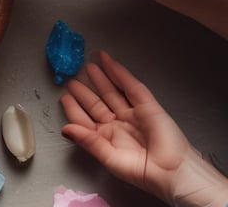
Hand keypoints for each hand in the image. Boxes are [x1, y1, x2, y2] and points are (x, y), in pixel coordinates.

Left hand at [60, 51, 227, 206]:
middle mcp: (119, 124)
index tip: (64, 97)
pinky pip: (130, 86)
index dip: (74, 108)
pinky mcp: (147, 105)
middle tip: (72, 78)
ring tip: (88, 66)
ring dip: (100, 78)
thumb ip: (88, 142)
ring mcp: (132, 113)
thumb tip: (65, 129)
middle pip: (97, 103)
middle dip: (85, 90)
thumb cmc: (144, 173)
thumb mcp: (110, 158)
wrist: (173, 174)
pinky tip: (108, 62)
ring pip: (112, 91)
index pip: (86, 119)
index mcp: (108, 138)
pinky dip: (119, 73)